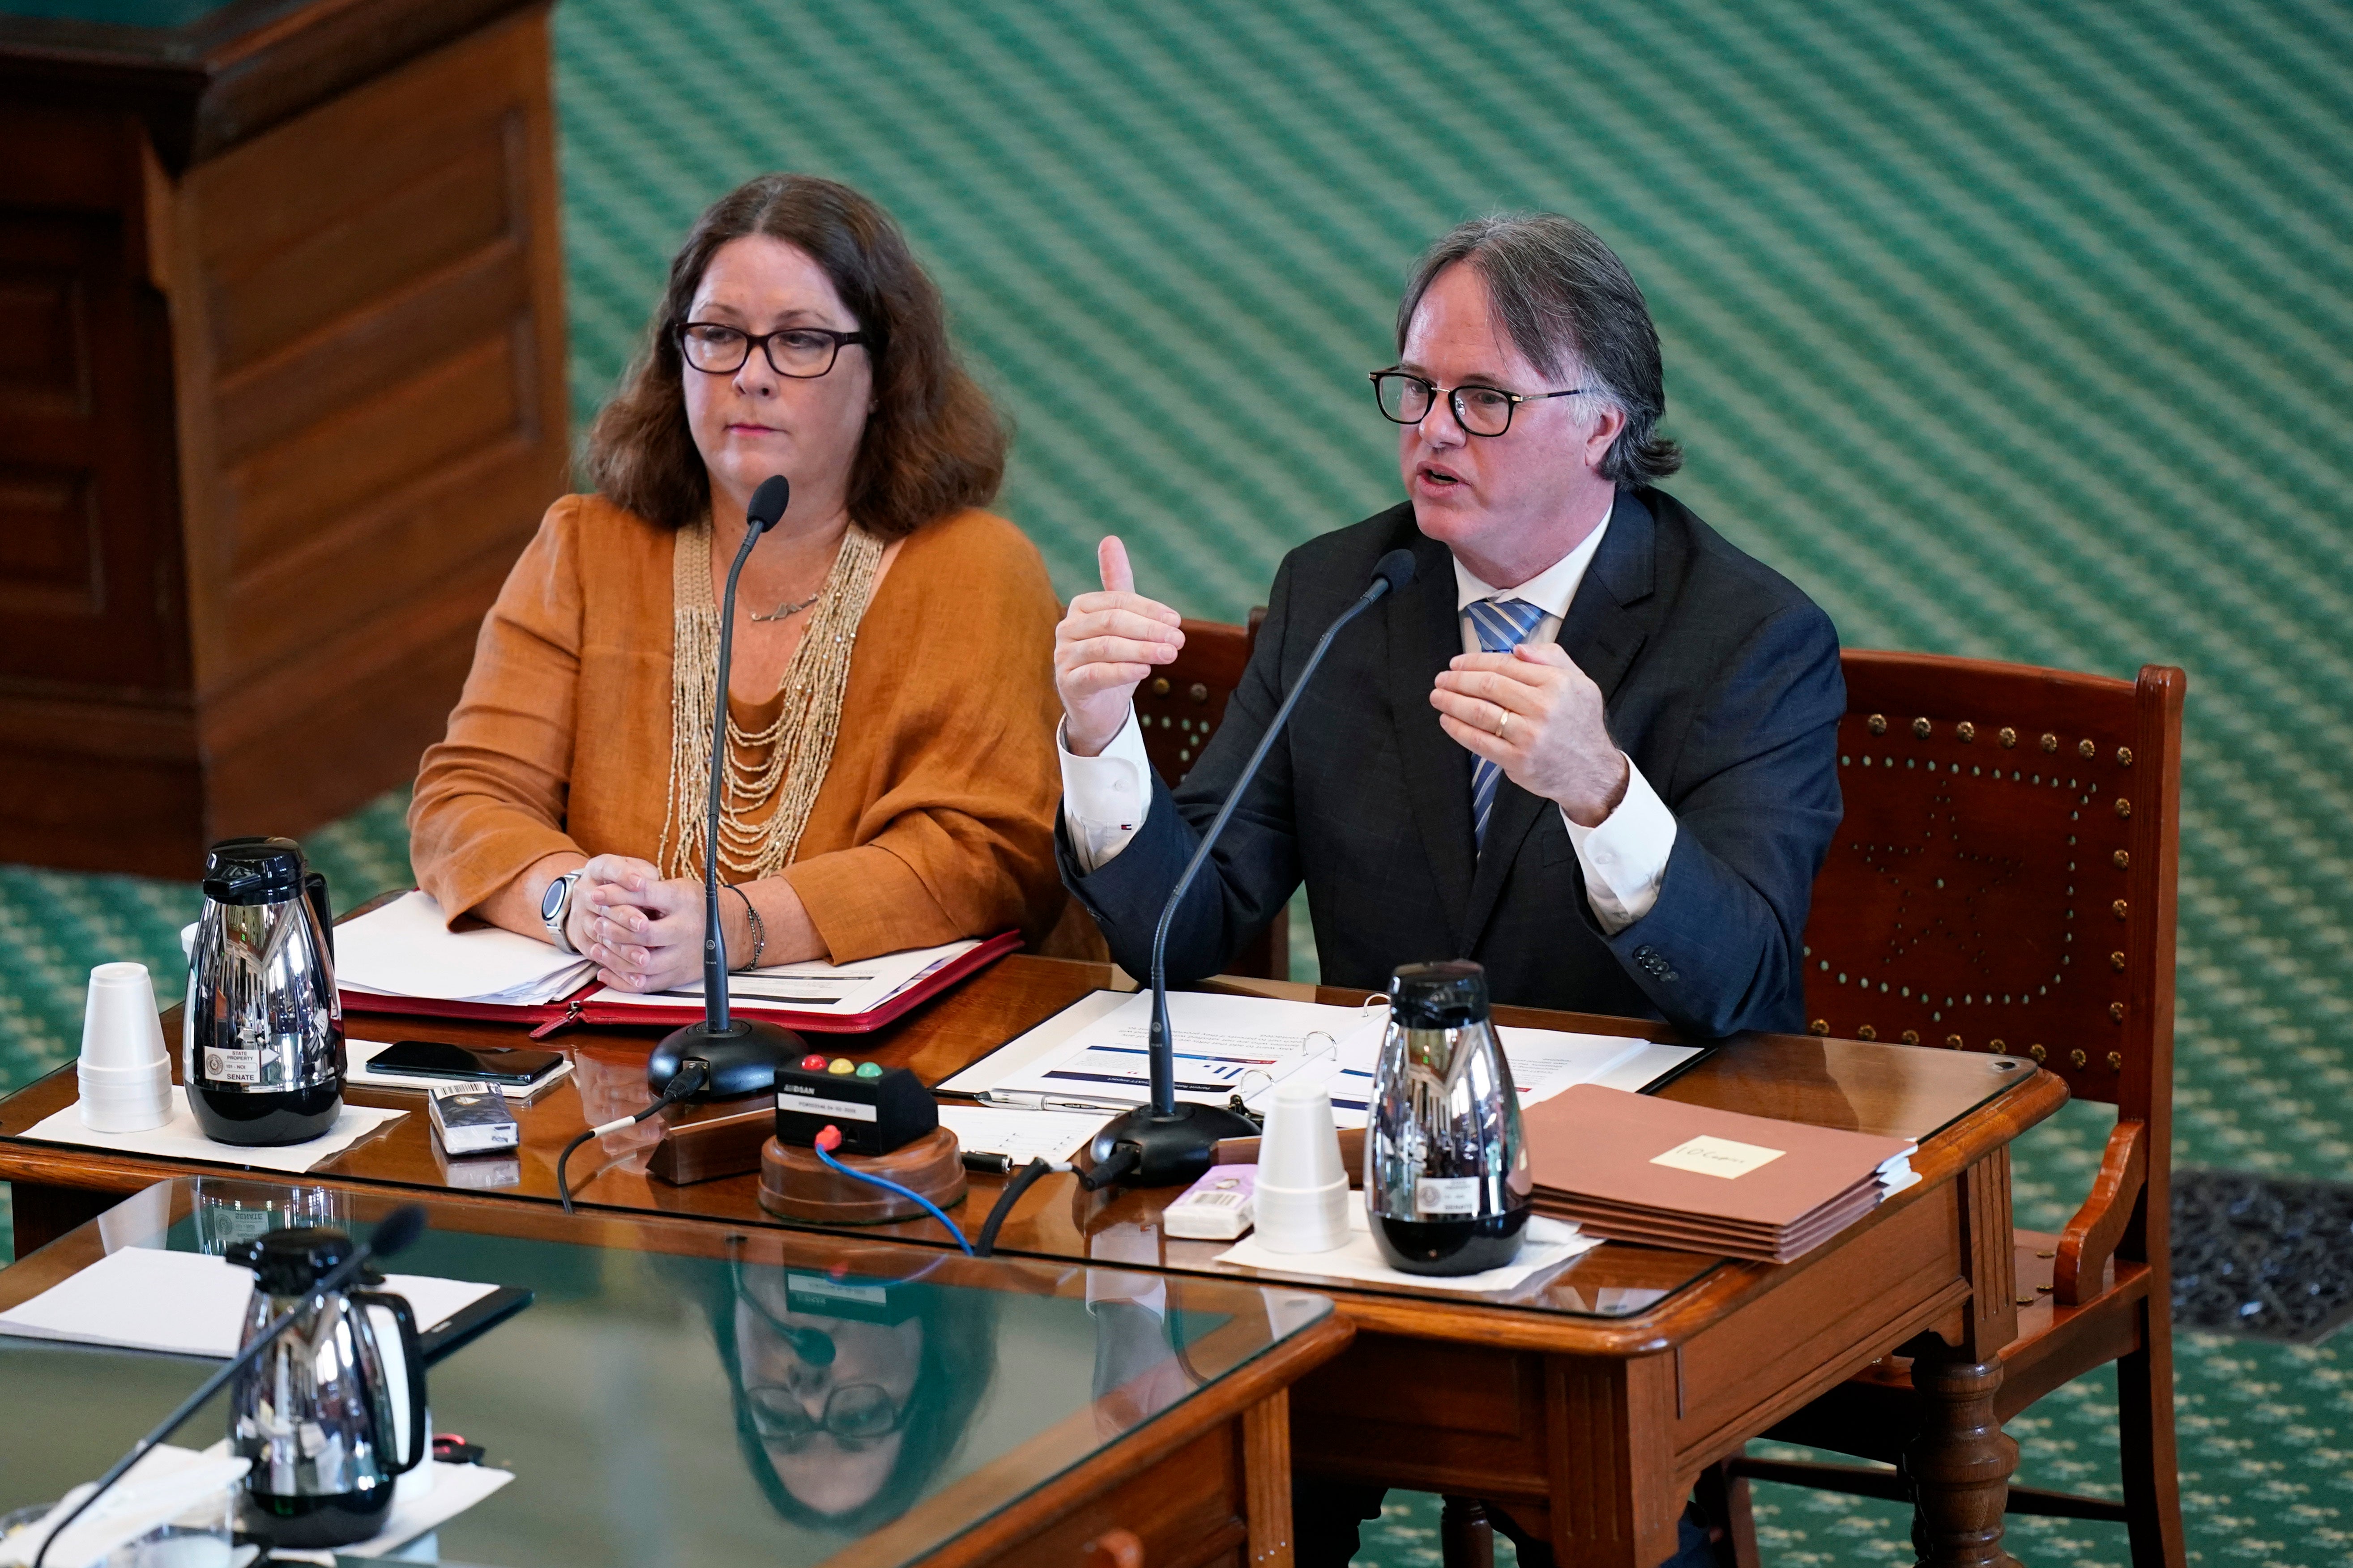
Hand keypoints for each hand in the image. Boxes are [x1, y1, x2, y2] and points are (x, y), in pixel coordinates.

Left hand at [571, 854, 724, 992]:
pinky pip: (647, 984)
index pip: (645, 894)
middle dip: (614, 929)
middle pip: (643, 934)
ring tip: (598, 947)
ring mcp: (683, 955)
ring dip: (614, 957)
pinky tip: (605, 972)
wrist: (732, 930)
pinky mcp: (680, 975)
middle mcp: (685, 929)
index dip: (616, 894)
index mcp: (683, 900)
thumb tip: (608, 893)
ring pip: (642, 963)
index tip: (596, 895)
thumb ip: (648, 890)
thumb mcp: (678, 888)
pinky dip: (622, 981)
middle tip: (597, 923)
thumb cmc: (696, 906)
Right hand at [1053, 536, 1183, 755]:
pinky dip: (1124, 671)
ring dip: (1142, 649)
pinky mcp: (1068, 683)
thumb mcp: (1120, 621)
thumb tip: (1110, 538)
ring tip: (1170, 654)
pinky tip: (1146, 671)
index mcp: (1081, 607)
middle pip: (1112, 621)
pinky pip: (1097, 674)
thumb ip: (1118, 584)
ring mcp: (1064, 656)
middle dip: (1149, 629)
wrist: (1098, 707)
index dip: (1149, 609)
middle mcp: (1067, 628)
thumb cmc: (1113, 659)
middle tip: (1178, 640)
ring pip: (1106, 647)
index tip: (1177, 621)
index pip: (1118, 600)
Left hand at [1430, 643, 1629, 826]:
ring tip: (1437, 696)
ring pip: (1479, 712)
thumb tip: (1516, 649)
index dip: (1475, 662)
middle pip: (1488, 686)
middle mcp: (1544, 707)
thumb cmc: (1581, 724)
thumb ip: (1551, 658)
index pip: (1505, 665)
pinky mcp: (1517, 760)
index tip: (1457, 663)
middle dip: (1458, 680)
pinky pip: (1479, 741)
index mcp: (1557, 683)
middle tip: (1441, 679)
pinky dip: (1458, 729)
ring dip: (1452, 702)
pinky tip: (1447, 720)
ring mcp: (1529, 735)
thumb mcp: (1579, 682)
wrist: (1592, 772)